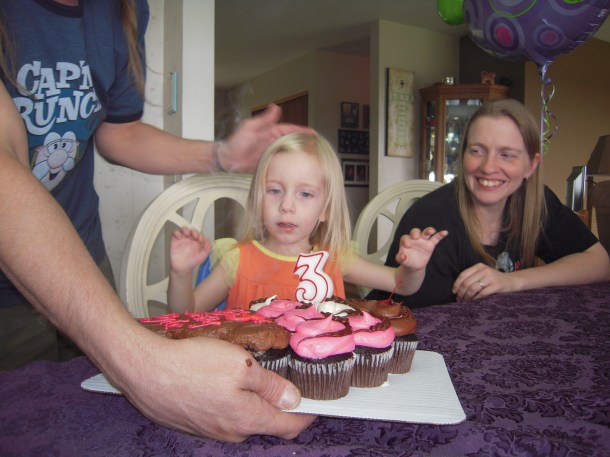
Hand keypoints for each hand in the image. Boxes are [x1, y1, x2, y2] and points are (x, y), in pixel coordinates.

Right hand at [116, 334, 316, 441]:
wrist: (144, 370)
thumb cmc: (193, 364)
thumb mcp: (242, 365)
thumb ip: (271, 386)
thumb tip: (294, 400)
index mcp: (248, 420)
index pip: (288, 426)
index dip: (306, 415)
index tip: (317, 405)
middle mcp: (231, 432)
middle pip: (265, 421)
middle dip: (276, 404)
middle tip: (281, 379)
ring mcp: (209, 430)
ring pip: (241, 417)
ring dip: (250, 400)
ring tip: (246, 374)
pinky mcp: (193, 423)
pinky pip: (220, 414)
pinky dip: (228, 400)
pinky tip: (218, 381)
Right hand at [169, 227, 210, 274]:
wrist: (182, 268)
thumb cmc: (192, 262)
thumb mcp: (203, 256)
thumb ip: (207, 248)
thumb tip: (207, 240)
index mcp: (197, 242)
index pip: (199, 235)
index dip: (200, 235)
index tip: (200, 239)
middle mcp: (190, 240)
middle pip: (192, 231)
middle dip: (194, 232)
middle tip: (194, 236)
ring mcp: (182, 239)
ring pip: (184, 230)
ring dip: (186, 230)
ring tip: (187, 234)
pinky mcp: (175, 241)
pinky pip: (175, 233)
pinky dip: (177, 233)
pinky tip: (179, 237)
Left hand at [218, 104, 314, 172]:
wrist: (227, 159)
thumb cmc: (236, 142)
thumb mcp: (250, 127)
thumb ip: (264, 119)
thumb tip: (275, 107)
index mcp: (270, 131)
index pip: (290, 129)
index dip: (302, 131)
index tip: (313, 133)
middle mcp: (273, 141)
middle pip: (292, 141)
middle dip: (304, 142)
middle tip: (317, 146)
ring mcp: (272, 152)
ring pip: (289, 152)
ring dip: (299, 154)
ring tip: (311, 157)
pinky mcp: (269, 162)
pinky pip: (282, 163)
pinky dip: (290, 165)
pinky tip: (297, 167)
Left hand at [395, 227, 447, 270]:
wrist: (414, 265)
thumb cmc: (407, 260)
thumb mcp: (402, 260)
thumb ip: (400, 258)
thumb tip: (402, 256)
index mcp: (406, 241)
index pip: (405, 237)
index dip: (406, 240)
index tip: (408, 245)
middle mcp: (414, 238)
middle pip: (415, 231)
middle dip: (415, 233)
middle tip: (416, 237)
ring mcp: (423, 240)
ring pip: (426, 233)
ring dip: (429, 230)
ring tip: (432, 231)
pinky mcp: (430, 244)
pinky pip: (436, 238)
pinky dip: (440, 235)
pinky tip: (445, 232)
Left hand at [452, 262, 514, 300]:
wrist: (511, 281)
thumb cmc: (493, 279)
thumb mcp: (482, 274)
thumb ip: (472, 277)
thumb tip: (457, 288)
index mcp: (478, 266)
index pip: (463, 275)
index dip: (456, 284)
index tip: (454, 292)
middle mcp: (484, 270)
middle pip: (467, 283)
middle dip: (461, 293)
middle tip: (459, 299)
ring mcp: (490, 277)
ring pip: (473, 288)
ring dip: (467, 297)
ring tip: (465, 302)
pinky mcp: (496, 285)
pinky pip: (482, 293)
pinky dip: (476, 299)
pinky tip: (474, 302)